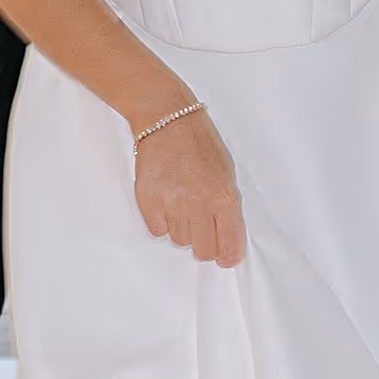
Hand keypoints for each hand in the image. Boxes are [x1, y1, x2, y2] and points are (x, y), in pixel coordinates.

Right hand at [133, 105, 245, 265]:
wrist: (168, 120)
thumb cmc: (200, 144)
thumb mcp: (227, 173)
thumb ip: (228, 206)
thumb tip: (227, 236)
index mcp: (225, 197)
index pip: (230, 245)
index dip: (228, 256)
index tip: (225, 258)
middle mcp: (200, 205)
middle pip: (203, 251)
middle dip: (204, 243)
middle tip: (201, 225)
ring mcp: (172, 204)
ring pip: (179, 241)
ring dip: (182, 228)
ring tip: (181, 203)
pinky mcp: (149, 202)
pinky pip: (157, 231)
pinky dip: (161, 222)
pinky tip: (166, 201)